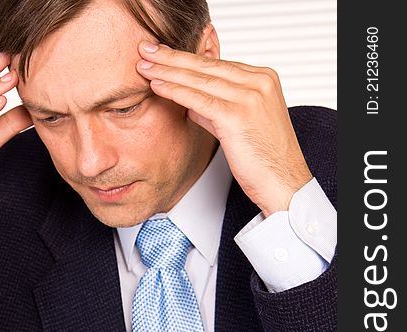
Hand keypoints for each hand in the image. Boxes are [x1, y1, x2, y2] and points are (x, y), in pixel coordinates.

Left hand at [137, 42, 312, 216]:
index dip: (188, 60)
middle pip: (207, 66)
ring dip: (169, 72)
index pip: (218, 65)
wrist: (284, 184)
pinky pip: (199, 99)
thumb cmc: (266, 161)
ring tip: (144, 66)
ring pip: (201, 80)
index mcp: (264, 80)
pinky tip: (157, 86)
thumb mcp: (242, 126)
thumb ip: (218, 109)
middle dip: (173, 58)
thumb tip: (192, 103)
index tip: (165, 55)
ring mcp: (250, 97)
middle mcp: (259, 82)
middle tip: (147, 50)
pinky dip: (176, 91)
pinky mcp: (237, 116)